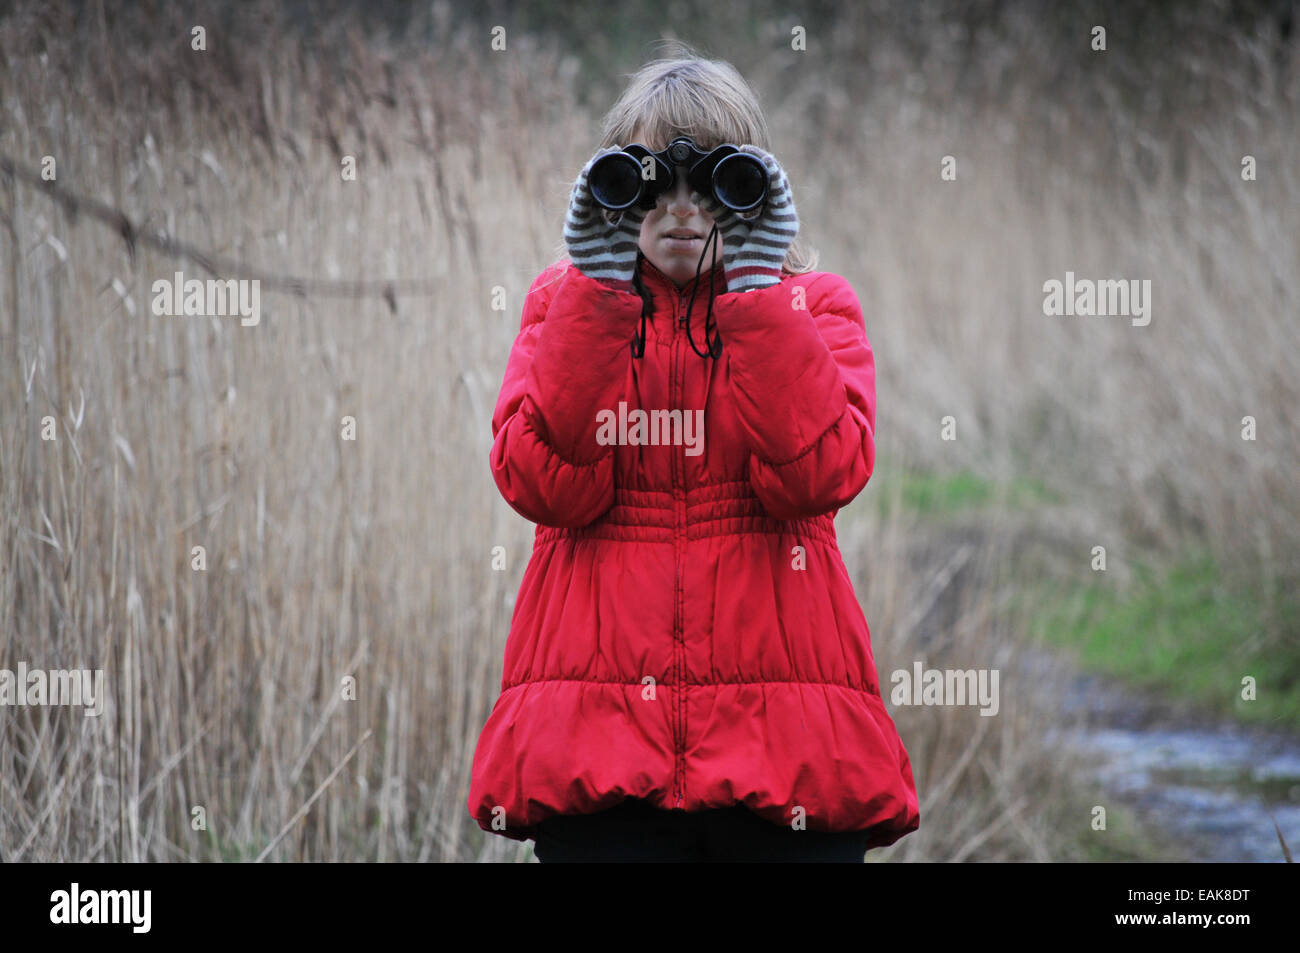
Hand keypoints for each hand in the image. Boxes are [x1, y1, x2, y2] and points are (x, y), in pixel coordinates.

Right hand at [563, 146, 647, 289]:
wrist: (608, 282)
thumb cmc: (615, 260)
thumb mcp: (628, 230)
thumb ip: (636, 213)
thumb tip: (651, 195)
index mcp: (594, 215)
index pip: (598, 186)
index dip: (606, 169)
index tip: (618, 153)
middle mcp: (583, 216)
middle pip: (587, 184)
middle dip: (597, 165)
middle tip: (610, 150)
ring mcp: (576, 222)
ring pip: (581, 191)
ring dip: (588, 173)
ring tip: (599, 157)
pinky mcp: (574, 229)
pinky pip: (578, 206)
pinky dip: (582, 190)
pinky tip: (588, 177)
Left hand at [695, 144, 798, 292]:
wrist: (748, 278)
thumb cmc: (742, 256)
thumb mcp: (728, 225)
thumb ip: (718, 209)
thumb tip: (698, 194)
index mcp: (771, 212)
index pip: (768, 182)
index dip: (757, 163)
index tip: (742, 150)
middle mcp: (781, 212)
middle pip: (776, 178)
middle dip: (763, 159)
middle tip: (746, 148)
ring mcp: (785, 217)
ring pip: (780, 181)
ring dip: (768, 163)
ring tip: (752, 151)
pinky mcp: (784, 222)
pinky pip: (781, 194)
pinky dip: (774, 177)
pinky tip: (766, 163)